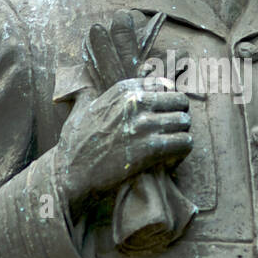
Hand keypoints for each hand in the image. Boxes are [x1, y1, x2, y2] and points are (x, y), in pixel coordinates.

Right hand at [55, 76, 191, 216]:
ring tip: (170, 149)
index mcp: (124, 89)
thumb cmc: (75, 144)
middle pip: (180, 101)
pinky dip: (181, 153)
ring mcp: (144, 124)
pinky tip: (169, 161)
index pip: (164, 84)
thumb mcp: (80, 110)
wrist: (72, 173)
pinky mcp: (150, 148)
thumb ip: (86, 94)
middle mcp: (136, 101)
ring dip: (181, 136)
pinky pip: (184, 143)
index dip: (166, 103)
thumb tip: (83, 87)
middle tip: (170, 134)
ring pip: (185, 122)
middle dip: (179, 117)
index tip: (162, 117)